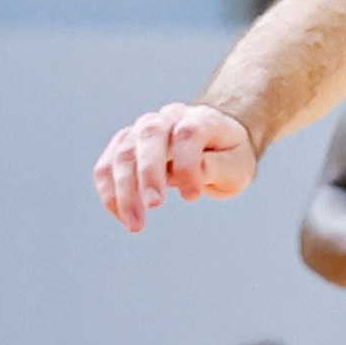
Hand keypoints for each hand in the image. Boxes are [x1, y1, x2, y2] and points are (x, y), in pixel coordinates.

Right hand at [96, 101, 258, 231]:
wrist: (213, 143)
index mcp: (200, 119)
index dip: (187, 165)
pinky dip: (109, 192)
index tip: (192, 197)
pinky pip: (107, 166)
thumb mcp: (238, 165)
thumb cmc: (228, 156)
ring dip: (124, 190)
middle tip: (154, 206)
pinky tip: (121, 217)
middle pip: (149, 135)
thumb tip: (198, 171)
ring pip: (123, 152)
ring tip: (135, 226)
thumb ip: (219, 166)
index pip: (188, 134)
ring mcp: (141, 130)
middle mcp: (167, 118)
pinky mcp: (124, 147)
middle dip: (149, 172)